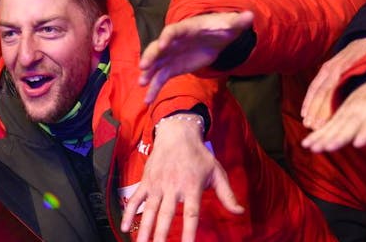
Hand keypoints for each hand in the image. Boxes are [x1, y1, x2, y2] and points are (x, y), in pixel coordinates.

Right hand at [121, 115, 243, 241]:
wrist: (177, 133)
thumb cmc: (199, 156)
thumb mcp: (217, 172)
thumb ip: (227, 195)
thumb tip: (240, 212)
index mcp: (192, 187)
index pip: (191, 214)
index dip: (189, 232)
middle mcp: (173, 187)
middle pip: (166, 215)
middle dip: (161, 235)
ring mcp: (157, 184)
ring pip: (149, 211)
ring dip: (144, 229)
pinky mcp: (146, 181)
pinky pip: (135, 199)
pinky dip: (128, 213)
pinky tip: (125, 228)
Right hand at [139, 12, 254, 103]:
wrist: (217, 37)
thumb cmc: (221, 27)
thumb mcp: (230, 25)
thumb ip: (237, 22)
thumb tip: (250, 15)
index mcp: (186, 29)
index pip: (174, 31)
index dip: (168, 37)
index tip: (163, 44)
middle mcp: (174, 41)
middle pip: (159, 47)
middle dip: (151, 56)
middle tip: (143, 67)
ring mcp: (171, 55)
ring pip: (156, 64)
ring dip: (148, 73)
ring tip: (142, 84)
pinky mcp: (173, 68)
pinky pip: (161, 78)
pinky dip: (154, 88)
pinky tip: (147, 101)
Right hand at [301, 37, 365, 129]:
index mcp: (348, 68)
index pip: (334, 90)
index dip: (328, 107)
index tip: (325, 123)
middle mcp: (335, 67)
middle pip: (323, 91)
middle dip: (317, 110)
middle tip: (314, 128)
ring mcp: (328, 67)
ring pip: (317, 89)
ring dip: (310, 107)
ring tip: (307, 123)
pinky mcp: (325, 68)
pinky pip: (314, 85)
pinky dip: (309, 99)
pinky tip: (305, 112)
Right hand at [302, 78, 365, 152]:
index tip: (359, 142)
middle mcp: (360, 108)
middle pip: (349, 124)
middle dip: (337, 137)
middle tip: (326, 148)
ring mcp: (349, 111)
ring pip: (335, 125)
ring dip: (322, 137)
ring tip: (310, 148)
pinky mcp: (341, 115)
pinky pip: (329, 126)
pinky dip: (319, 135)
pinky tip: (308, 146)